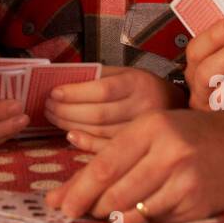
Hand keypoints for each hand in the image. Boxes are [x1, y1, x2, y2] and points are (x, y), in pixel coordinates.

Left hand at [44, 66, 183, 145]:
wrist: (175, 106)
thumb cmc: (142, 88)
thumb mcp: (125, 73)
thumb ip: (98, 76)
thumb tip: (60, 81)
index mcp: (137, 82)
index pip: (102, 89)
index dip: (75, 92)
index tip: (53, 92)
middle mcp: (143, 106)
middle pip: (98, 113)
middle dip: (66, 111)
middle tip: (48, 108)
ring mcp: (142, 131)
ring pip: (100, 132)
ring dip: (71, 125)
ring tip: (54, 119)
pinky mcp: (143, 149)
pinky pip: (108, 149)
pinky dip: (86, 144)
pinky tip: (71, 136)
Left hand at [47, 109, 223, 222]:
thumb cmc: (183, 135)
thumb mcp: (147, 131)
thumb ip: (106, 157)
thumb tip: (60, 194)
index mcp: (152, 126)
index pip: (106, 164)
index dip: (79, 188)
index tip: (60, 204)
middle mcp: (170, 151)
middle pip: (118, 191)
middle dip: (94, 207)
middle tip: (81, 211)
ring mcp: (187, 179)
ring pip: (136, 211)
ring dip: (115, 216)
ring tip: (108, 212)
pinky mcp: (199, 203)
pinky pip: (157, 220)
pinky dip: (141, 220)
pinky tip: (139, 212)